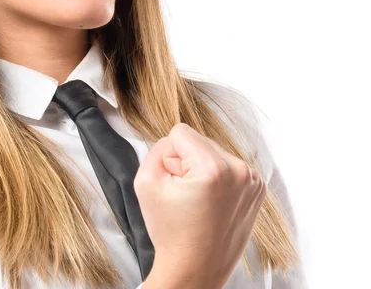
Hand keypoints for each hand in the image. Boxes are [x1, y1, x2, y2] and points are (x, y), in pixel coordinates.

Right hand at [134, 123, 266, 288]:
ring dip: (202, 169)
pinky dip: (216, 178)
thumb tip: (173, 144)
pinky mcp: (257, 189)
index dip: (168, 155)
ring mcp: (252, 181)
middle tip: (185, 194)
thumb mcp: (146, 182)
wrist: (195, 270)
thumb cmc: (171, 232)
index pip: (180, 132)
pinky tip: (211, 202)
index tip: (174, 182)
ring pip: (213, 151)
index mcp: (214, 168)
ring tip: (199, 200)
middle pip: (199, 140)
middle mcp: (240, 170)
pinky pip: (228, 165)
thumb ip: (156, 149)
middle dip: (187, 161)